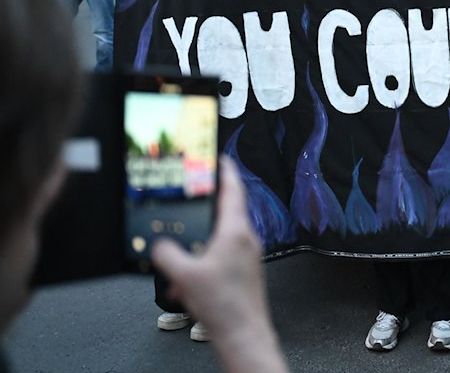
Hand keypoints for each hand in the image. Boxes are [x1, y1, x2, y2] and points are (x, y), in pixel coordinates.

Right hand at [153, 158, 267, 334]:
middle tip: (195, 192)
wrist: (243, 334)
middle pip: (228, 209)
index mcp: (236, 231)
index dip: (225, 170)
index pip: (233, 189)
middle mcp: (246, 239)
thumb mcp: (185, 275)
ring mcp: (247, 255)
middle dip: (209, 202)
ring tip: (182, 245)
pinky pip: (222, 255)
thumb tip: (159, 246)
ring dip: (201, 237)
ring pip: (222, 234)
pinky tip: (187, 278)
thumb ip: (167, 254)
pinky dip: (203, 259)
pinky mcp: (244, 270)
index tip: (219, 157)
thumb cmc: (224, 306)